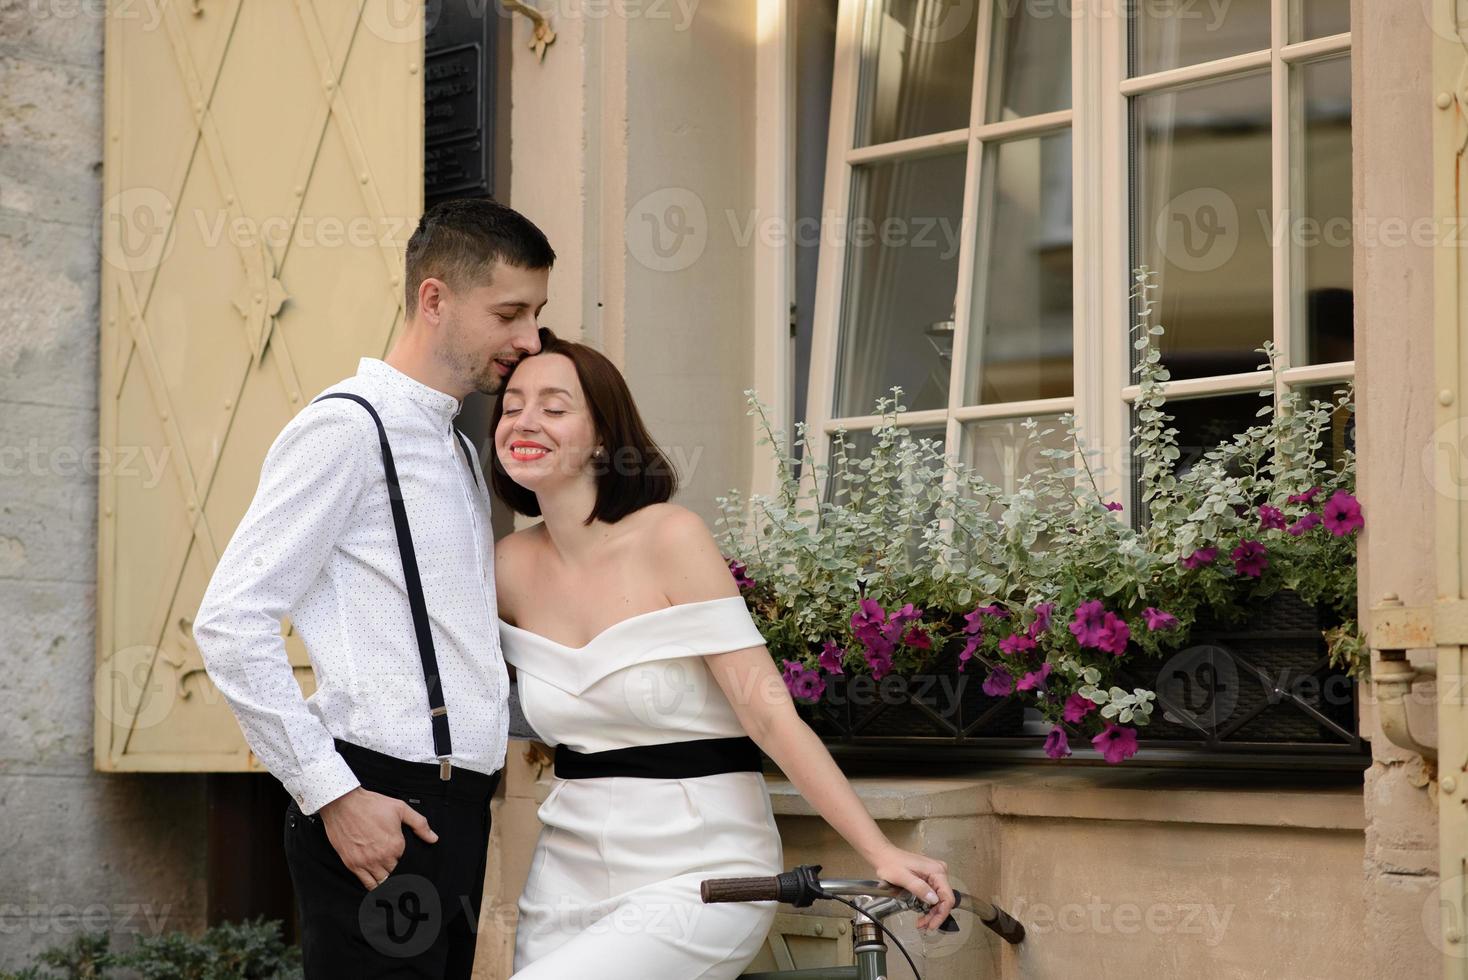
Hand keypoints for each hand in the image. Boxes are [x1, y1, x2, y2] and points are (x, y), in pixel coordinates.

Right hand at [317, 787, 437, 889]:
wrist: (343, 804)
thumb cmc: (371, 805)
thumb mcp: (400, 808)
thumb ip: (419, 824)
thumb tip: (433, 838)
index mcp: (396, 844)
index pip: (406, 861)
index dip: (404, 858)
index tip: (402, 855)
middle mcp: (382, 856)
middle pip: (396, 872)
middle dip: (397, 869)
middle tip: (395, 864)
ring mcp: (366, 863)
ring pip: (383, 881)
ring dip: (387, 878)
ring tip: (387, 872)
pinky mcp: (352, 865)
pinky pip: (367, 884)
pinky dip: (374, 885)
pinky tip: (376, 880)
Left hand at [869, 846, 954, 931]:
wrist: (884, 856)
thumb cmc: (891, 865)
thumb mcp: (903, 878)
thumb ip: (919, 888)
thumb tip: (934, 900)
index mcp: (936, 871)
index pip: (947, 897)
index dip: (941, 914)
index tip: (932, 925)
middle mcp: (939, 871)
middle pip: (944, 899)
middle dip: (935, 915)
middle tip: (924, 926)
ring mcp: (935, 874)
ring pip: (939, 898)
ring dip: (931, 912)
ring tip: (921, 923)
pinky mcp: (929, 877)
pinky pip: (933, 894)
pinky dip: (928, 905)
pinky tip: (922, 913)